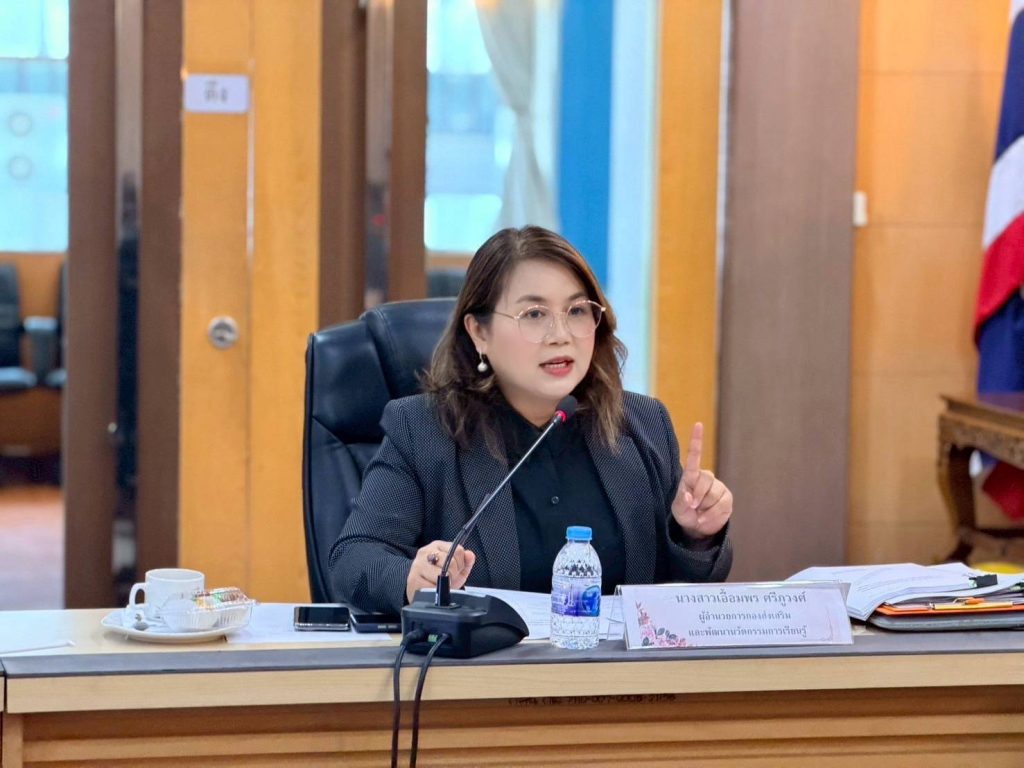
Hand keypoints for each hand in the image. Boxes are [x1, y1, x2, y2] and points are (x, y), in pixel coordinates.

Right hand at [406, 540, 475, 603]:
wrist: (419, 591)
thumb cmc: (438, 579)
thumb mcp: (456, 569)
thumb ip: (465, 562)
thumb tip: (470, 554)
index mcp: (437, 546)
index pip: (457, 550)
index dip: (460, 563)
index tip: (456, 570)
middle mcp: (426, 552)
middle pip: (449, 561)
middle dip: (452, 574)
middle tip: (448, 579)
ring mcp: (418, 565)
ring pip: (440, 574)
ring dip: (444, 583)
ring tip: (440, 584)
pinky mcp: (413, 579)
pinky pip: (432, 586)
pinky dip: (436, 591)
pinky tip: (434, 589)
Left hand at [671, 422, 732, 539]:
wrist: (698, 528)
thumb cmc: (685, 514)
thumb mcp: (678, 510)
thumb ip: (681, 502)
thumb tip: (689, 497)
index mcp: (690, 476)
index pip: (694, 456)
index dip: (697, 440)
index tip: (698, 424)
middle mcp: (705, 478)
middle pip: (705, 480)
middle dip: (697, 496)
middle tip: (693, 507)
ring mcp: (718, 487)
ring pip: (714, 495)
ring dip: (705, 509)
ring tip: (699, 513)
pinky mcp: (727, 498)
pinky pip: (722, 506)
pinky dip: (712, 515)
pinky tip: (707, 517)